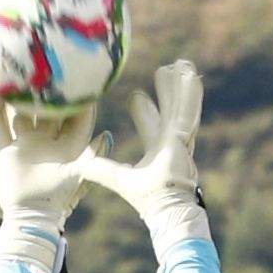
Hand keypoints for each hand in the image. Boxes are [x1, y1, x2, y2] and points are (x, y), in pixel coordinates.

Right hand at [0, 81, 93, 272]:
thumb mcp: (80, 174)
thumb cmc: (60, 198)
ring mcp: (25, 146)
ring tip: (6, 73)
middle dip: (41, 90)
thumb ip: (93, 156)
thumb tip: (108, 135)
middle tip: (40, 64)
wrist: (33, 218)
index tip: (78, 73)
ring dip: (12, 97)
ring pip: (17, 115)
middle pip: (43, 110)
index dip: (76, 97)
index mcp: (66, 145)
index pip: (72, 116)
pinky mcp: (7, 153)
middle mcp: (45, 142)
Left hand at [79, 56, 206, 255]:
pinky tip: (191, 75)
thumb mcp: (119, 179)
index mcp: (158, 149)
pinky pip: (188, 110)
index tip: (136, 96)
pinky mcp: (183, 137)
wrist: (166, 209)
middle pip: (169, 108)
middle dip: (166, 91)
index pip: (150, 124)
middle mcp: (171, 142)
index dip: (143, 110)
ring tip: (182, 63)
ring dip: (180, 85)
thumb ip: (102, 170)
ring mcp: (180, 138)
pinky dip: (190, 93)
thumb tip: (81, 165)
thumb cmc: (148, 199)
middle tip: (164, 70)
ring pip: (181, 104)